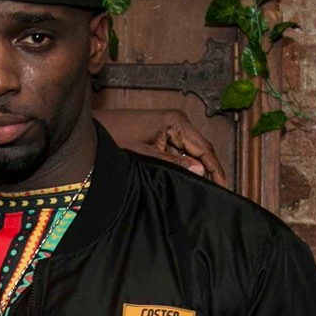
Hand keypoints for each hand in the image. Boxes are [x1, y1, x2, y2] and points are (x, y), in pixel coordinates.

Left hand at [95, 108, 226, 185]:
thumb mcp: (144, 155)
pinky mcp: (161, 134)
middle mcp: (177, 122)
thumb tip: (201, 171)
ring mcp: (169, 127)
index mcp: (176, 122)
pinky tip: (186, 180)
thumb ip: (173, 163)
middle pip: (201, 150)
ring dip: (196, 169)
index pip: (205, 149)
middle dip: (209, 170)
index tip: (224, 188)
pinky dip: (183, 165)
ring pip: (190, 152)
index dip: (216, 169)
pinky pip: (178, 151)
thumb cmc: (114, 137)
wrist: (91, 128)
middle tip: (215, 194)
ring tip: (203, 190)